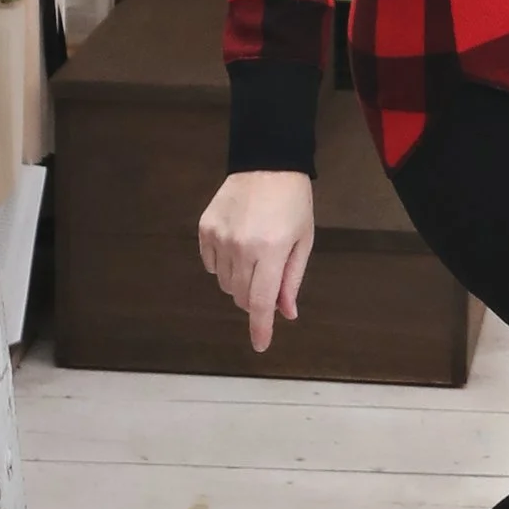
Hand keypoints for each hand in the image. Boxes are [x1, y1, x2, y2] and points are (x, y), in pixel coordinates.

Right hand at [198, 170, 314, 353]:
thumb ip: (292, 279)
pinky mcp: (205, 228)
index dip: (261, 328)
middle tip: (267, 281)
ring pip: (225, 284)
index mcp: (272, 250)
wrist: (266, 162)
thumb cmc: (293, 202)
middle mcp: (242, 247)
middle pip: (242, 296)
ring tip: (254, 258)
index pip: (262, 301)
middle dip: (255, 301)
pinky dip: (223, 266)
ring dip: (240, 283)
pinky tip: (236, 247)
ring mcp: (220, 237)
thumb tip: (286, 314)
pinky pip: (210, 265)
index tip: (260, 346)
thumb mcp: (303, 240)